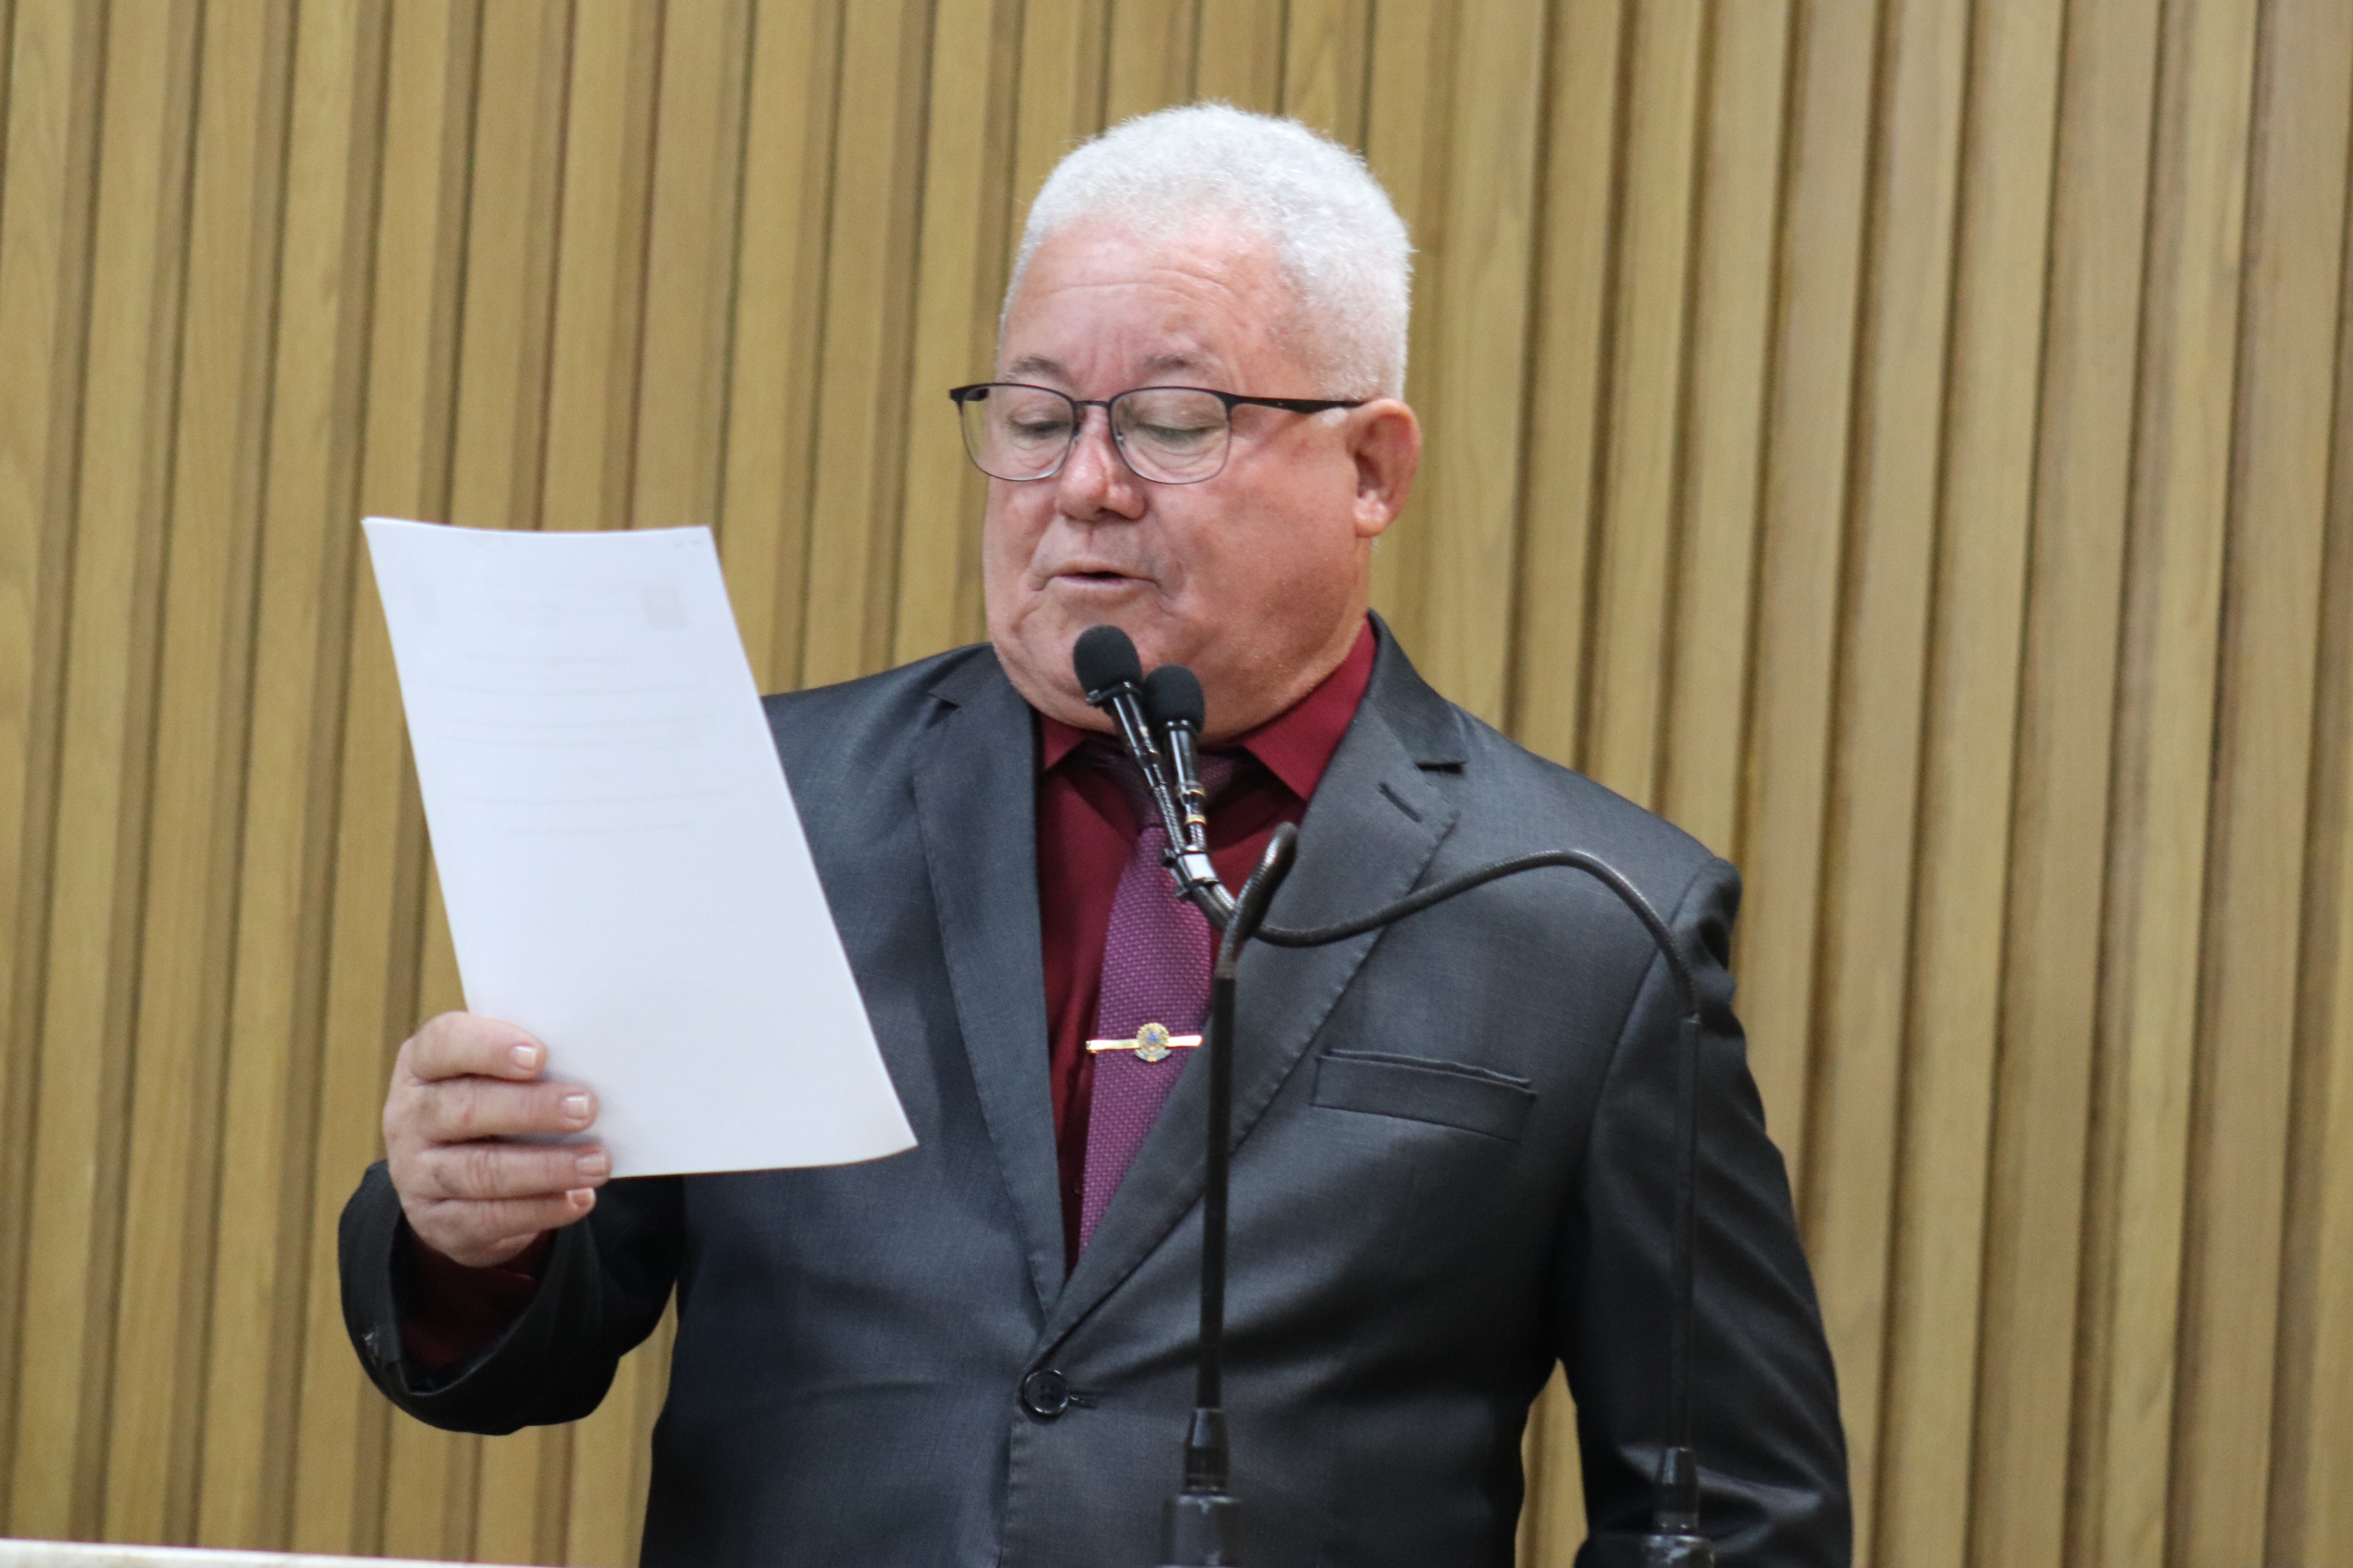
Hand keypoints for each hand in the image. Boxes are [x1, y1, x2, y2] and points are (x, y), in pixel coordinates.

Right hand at [383, 1012, 607, 1267]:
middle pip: (465, 1108)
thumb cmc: (491, 1104)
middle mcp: (408, 1117)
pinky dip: (539, 1211)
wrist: (453, 1182)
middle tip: (586, 1109)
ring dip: (546, 1168)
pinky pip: (488, 1219)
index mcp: (422, 1065)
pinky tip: (577, 1199)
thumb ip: (529, 1066)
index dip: (489, 1047)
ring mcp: (415, 1173)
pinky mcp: (435, 1221)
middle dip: (532, 1109)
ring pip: (480, 1170)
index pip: (443, 1043)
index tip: (539, 1056)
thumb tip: (591, 1064)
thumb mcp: (496, 1077)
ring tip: (596, 1163)